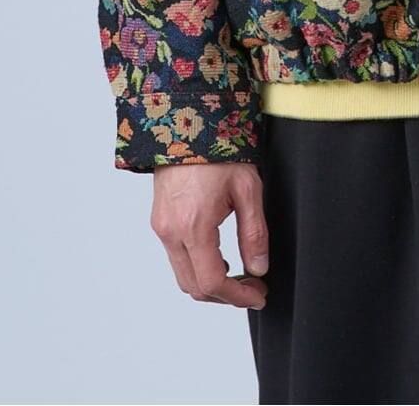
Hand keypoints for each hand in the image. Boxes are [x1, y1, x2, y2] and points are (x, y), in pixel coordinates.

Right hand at [149, 162, 269, 307]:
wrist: (187, 121)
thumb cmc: (218, 149)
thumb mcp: (248, 188)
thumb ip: (254, 233)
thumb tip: (259, 268)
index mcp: (193, 226)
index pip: (212, 282)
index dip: (238, 296)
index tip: (259, 295)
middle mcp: (171, 232)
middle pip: (194, 287)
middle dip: (225, 296)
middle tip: (253, 288)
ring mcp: (161, 228)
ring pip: (183, 276)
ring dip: (211, 284)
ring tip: (239, 275)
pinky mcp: (159, 221)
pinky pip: (177, 258)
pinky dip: (198, 267)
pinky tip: (219, 258)